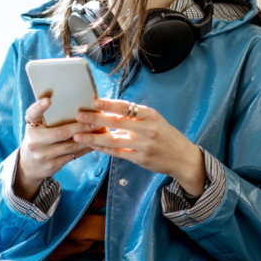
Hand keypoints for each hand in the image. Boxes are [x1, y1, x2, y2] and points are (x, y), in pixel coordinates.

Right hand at [16, 97, 107, 200]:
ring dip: (88, 137)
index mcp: (30, 127)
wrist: (29, 165)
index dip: (39, 107)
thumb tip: (73, 103)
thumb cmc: (38, 139)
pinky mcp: (52, 165)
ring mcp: (43, 155)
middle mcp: (34, 142)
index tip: (48, 100)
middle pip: (60, 132)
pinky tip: (96, 142)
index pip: (32, 114)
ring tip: (101, 130)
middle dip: (81, 126)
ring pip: (70, 145)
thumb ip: (47, 117)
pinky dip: (86, 148)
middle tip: (96, 120)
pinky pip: (73, 155)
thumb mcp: (36, 127)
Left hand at [73, 98, 207, 196]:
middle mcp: (148, 129)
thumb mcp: (155, 121)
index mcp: (151, 115)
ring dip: (94, 137)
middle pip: (117, 122)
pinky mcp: (140, 159)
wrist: (182, 157)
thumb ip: (135, 116)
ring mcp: (144, 145)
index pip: (127, 106)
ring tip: (78, 135)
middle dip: (96, 119)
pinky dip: (103, 149)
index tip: (94, 101)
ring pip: (114, 140)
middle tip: (79, 116)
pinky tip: (92, 145)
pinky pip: (117, 153)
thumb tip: (110, 110)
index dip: (109, 104)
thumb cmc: (166, 136)